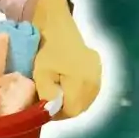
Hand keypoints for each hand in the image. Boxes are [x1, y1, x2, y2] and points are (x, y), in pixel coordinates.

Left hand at [30, 0, 101, 119]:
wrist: (55, 23)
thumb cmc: (45, 47)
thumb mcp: (40, 71)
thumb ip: (47, 93)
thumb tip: (51, 111)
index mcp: (82, 82)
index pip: (72, 110)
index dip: (56, 114)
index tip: (42, 111)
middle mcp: (95, 80)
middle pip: (81, 107)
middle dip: (63, 109)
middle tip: (47, 105)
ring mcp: (98, 74)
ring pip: (85, 100)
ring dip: (71, 102)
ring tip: (54, 97)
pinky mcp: (96, 68)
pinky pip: (88, 90)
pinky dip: (76, 93)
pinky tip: (64, 88)